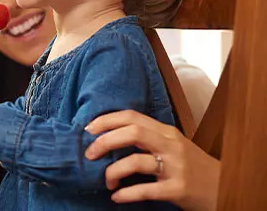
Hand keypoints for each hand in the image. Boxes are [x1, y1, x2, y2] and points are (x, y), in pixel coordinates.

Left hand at [84, 110, 218, 210]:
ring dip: (113, 172)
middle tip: (89, 155)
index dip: (106, 120)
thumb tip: (108, 138)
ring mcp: (176, 167)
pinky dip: (126, 194)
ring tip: (107, 183)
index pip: (132, 116)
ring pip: (135, 161)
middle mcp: (171, 145)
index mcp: (166, 132)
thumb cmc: (192, 168)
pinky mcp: (179, 189)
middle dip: (104, 141)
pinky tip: (116, 197)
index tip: (87, 130)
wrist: (225, 189)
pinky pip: (146, 190)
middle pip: (131, 132)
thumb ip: (147, 139)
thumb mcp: (172, 147)